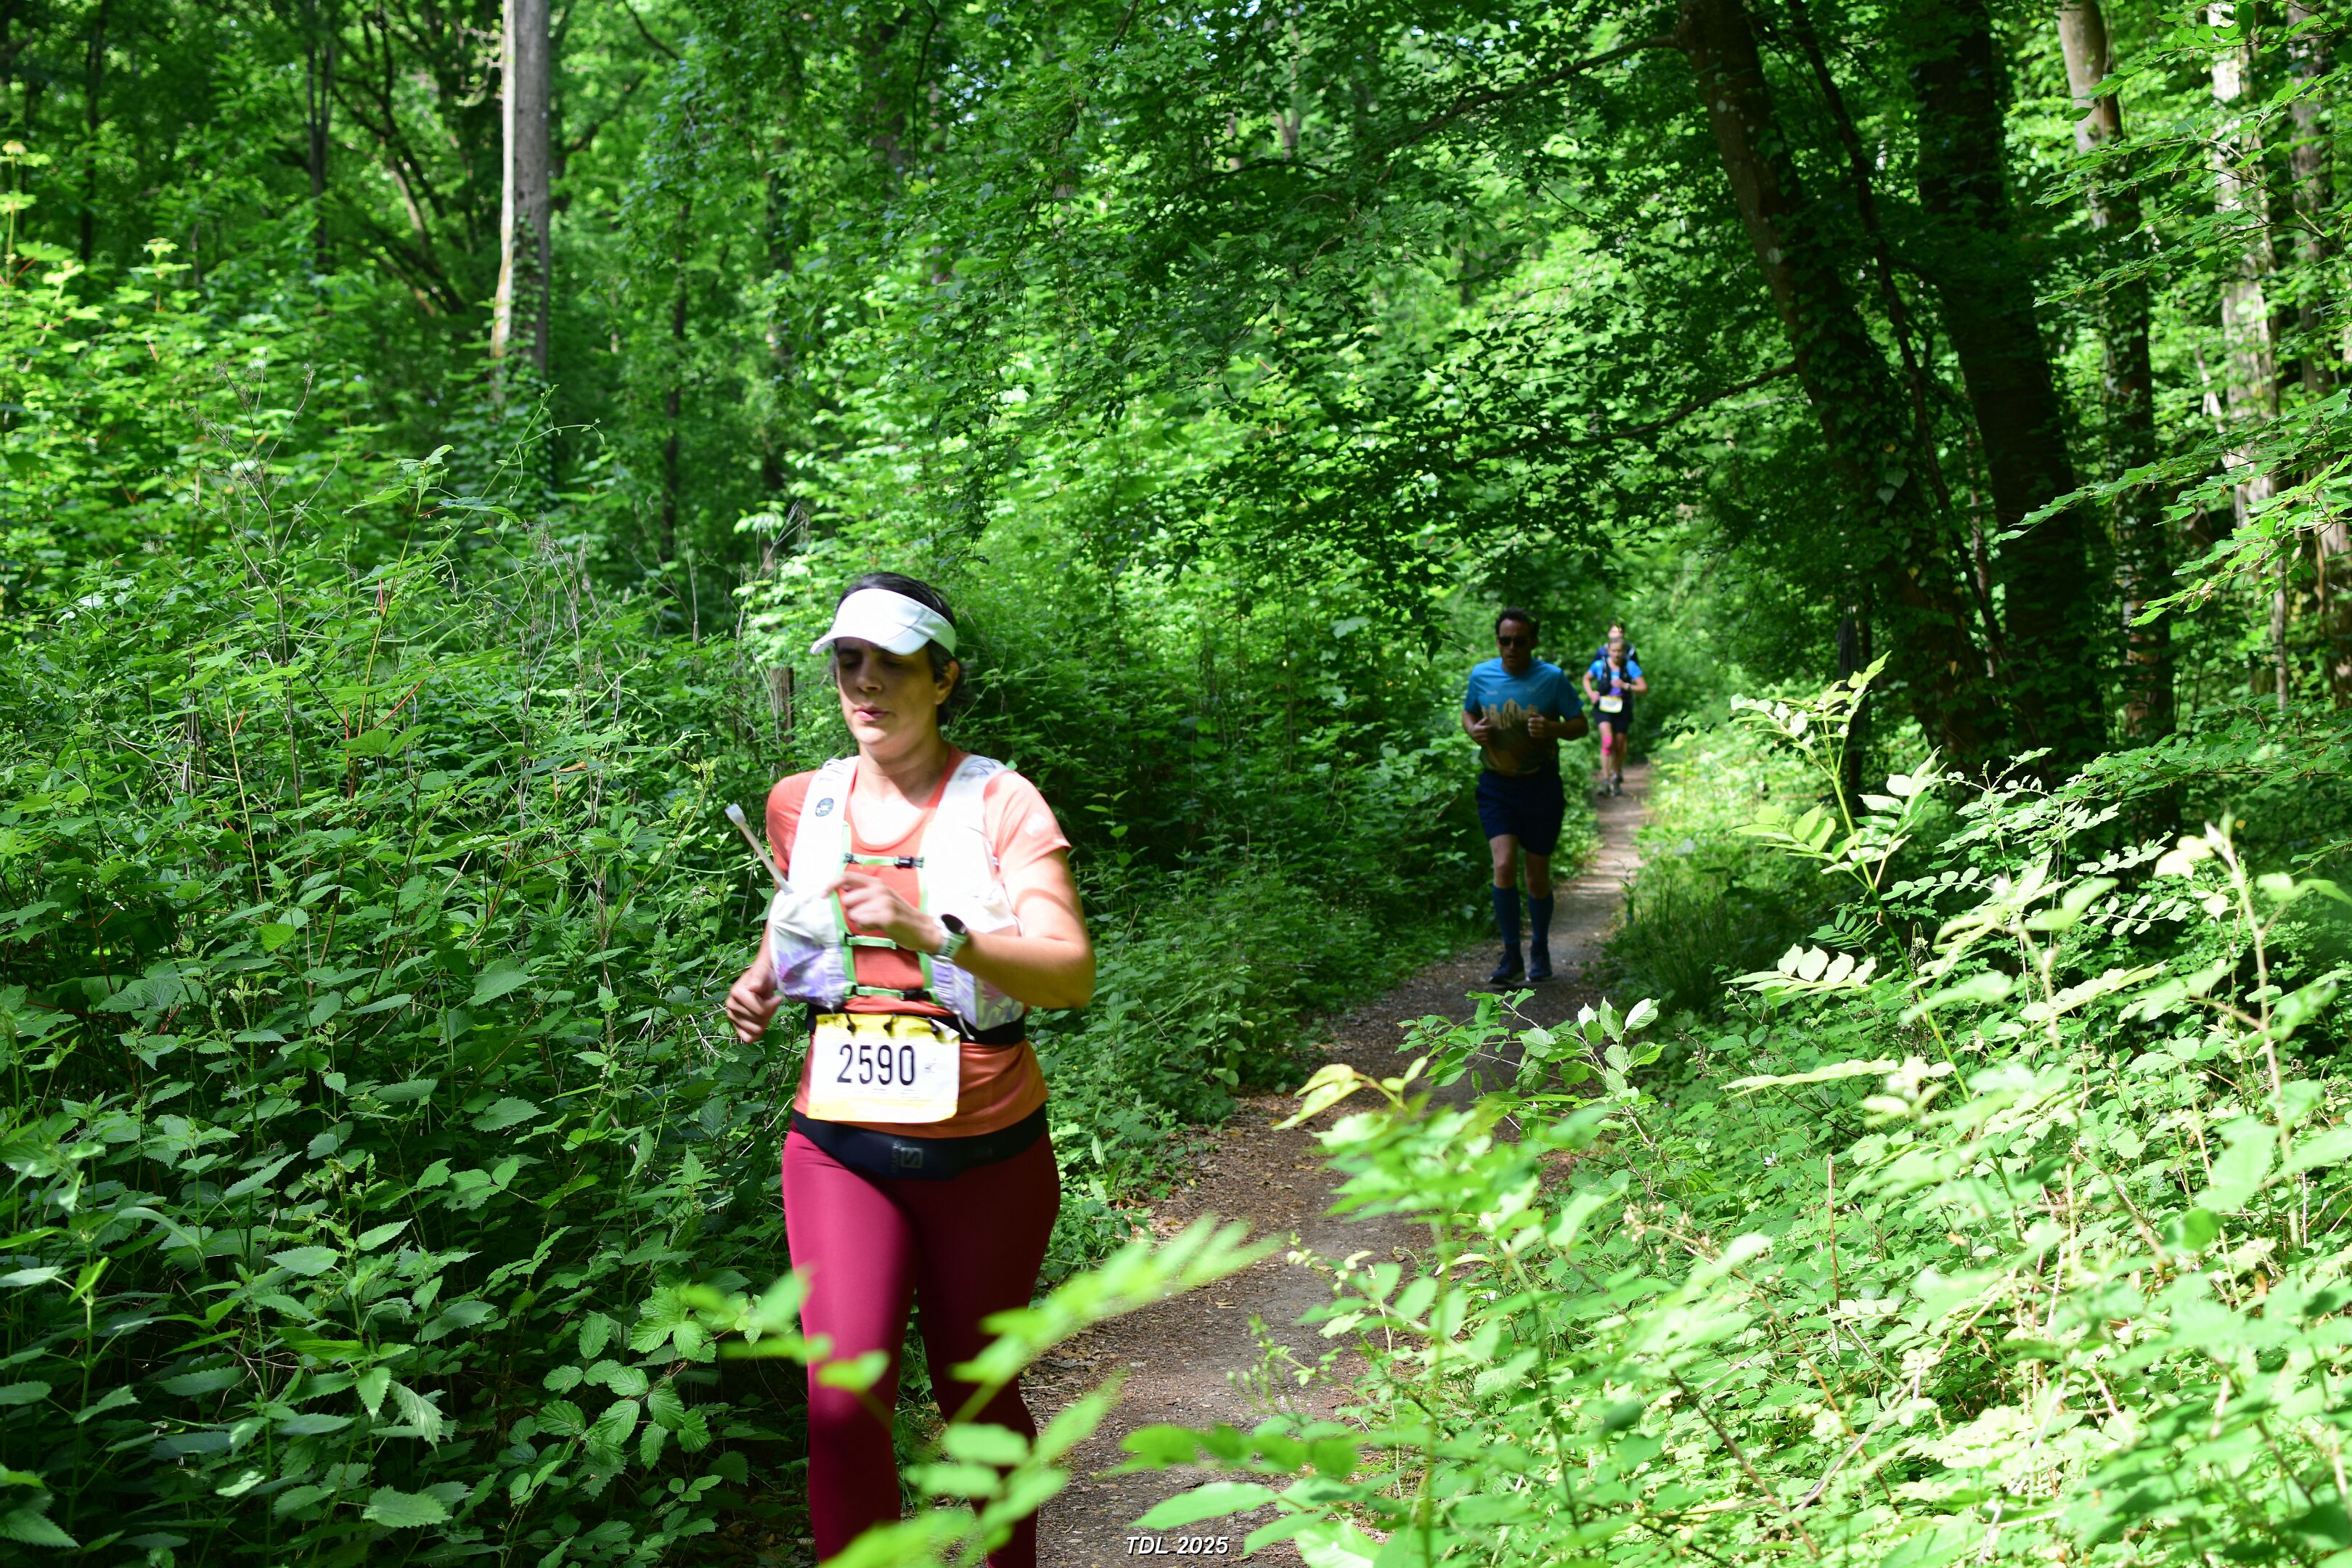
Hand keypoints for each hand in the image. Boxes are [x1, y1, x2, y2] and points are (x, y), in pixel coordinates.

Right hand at [725, 954, 782, 1043]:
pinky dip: (758, 1033)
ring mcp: (732, 1017)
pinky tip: (761, 1022)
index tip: (776, 997)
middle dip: (769, 1012)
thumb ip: (759, 978)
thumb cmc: (764, 975)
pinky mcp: (736, 1026)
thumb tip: (754, 987)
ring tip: (765, 1008)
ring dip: (765, 1020)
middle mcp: (731, 1006)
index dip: (772, 1005)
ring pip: (756, 1030)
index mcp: (736, 993)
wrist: (762, 980)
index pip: (760, 1010)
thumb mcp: (763, 972)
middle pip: (759, 1021)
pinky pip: (748, 1038)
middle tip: (770, 1002)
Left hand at [831, 869, 947, 955]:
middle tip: (866, 916)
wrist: (921, 928)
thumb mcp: (881, 898)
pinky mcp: (886, 916)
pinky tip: (877, 926)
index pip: (846, 877)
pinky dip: (865, 927)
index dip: (831, 885)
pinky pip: (861, 921)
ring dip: (859, 921)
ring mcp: (883, 901)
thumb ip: (862, 893)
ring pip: (852, 913)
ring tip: (874, 922)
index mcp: (876, 882)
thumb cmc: (898, 915)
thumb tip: (838, 891)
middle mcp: (879, 888)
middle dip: (851, 911)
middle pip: (846, 900)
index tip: (822, 896)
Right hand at [1467, 718, 1495, 742]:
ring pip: (1487, 739)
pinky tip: (1489, 738)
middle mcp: (1475, 735)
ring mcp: (1477, 740)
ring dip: (1490, 736)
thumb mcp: (1479, 723)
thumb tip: (1487, 718)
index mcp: (1475, 729)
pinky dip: (1488, 741)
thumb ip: (1483, 721)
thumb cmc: (1477, 727)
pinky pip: (1486, 743)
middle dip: (1491, 732)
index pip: (1485, 728)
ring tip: (1492, 734)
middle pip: (1486, 734)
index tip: (1493, 726)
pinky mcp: (1478, 743)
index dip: (1490, 727)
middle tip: (1495, 730)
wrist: (1471, 733)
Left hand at [1526, 714, 1550, 738]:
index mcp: (1542, 721)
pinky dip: (1531, 733)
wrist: (1552, 729)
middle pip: (1531, 725)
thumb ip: (1535, 715)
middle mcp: (1542, 726)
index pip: (1532, 720)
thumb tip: (1529, 712)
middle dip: (1529, 724)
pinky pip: (1533, 735)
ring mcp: (1542, 731)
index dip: (1529, 720)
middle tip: (1529, 724)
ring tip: (1530, 728)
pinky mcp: (1541, 735)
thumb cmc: (1545, 722)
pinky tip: (1532, 732)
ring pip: (1531, 730)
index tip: (1529, 720)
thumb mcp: (1541, 717)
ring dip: (1529, 729)